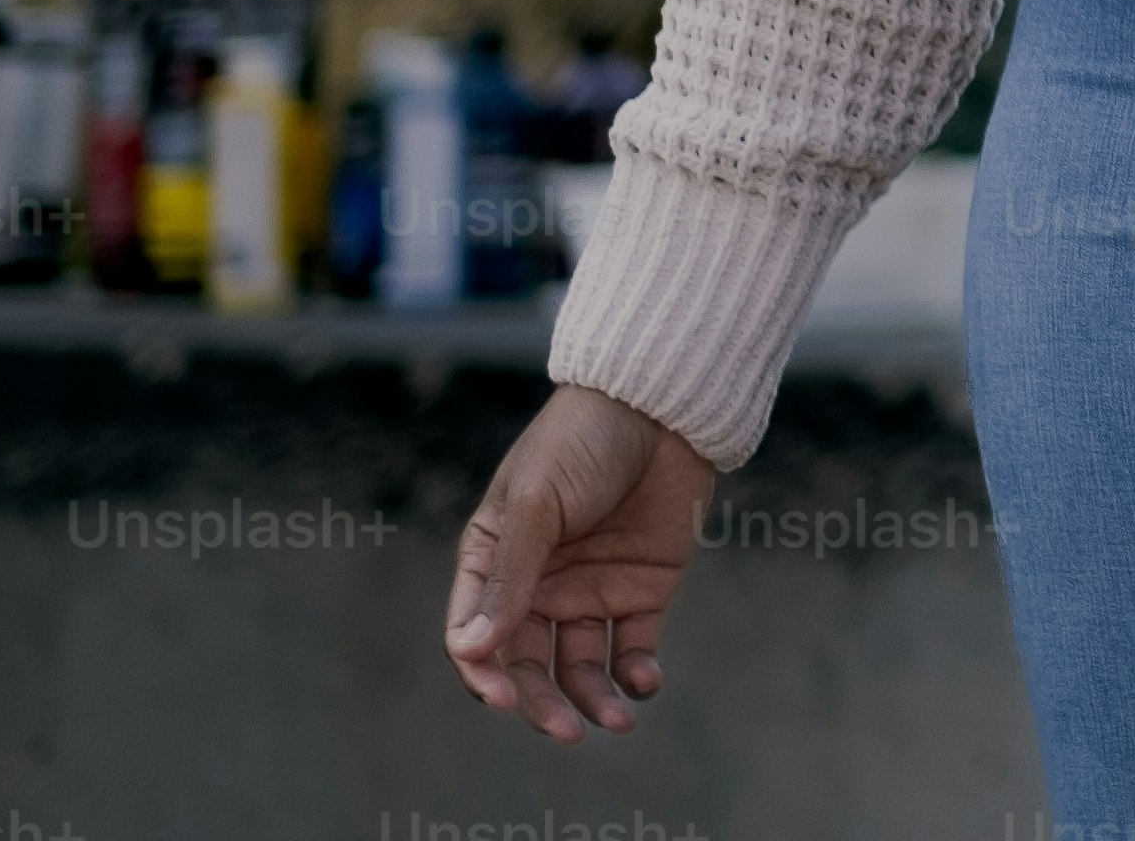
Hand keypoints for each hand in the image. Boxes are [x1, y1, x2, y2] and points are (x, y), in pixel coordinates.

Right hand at [446, 381, 708, 739]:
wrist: (662, 402)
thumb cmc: (583, 441)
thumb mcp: (537, 503)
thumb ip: (510, 577)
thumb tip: (471, 650)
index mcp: (493, 563)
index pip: (475, 638)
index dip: (485, 676)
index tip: (505, 699)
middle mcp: (537, 586)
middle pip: (526, 665)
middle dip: (542, 704)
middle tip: (567, 732)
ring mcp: (589, 589)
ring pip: (579, 666)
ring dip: (592, 698)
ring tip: (616, 720)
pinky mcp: (641, 588)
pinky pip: (631, 646)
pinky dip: (636, 671)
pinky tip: (643, 681)